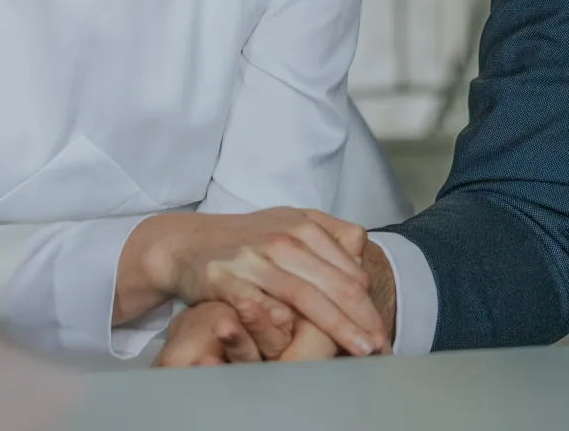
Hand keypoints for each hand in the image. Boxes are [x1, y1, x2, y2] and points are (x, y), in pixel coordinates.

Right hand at [120, 209, 386, 357]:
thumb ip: (326, 233)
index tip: (381, 328)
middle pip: (336, 283)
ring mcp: (257, 258)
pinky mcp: (229, 278)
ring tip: (359, 348)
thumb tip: (361, 250)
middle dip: (363, 318)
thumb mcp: (288, 221)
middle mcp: (284, 239)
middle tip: (381, 345)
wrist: (187, 242)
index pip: (349, 269)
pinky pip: (262, 304)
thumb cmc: (245, 238)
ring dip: (338, 326)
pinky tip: (301, 340)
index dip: (369, 302)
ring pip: (307, 296)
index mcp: (304, 225)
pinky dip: (283, 322)